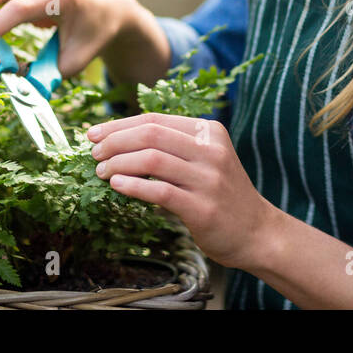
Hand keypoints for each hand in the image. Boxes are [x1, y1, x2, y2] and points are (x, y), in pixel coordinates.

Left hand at [86, 113, 280, 269]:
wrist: (257, 232)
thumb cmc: (222, 195)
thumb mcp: (205, 160)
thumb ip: (173, 148)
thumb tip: (119, 141)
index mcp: (210, 131)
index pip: (155, 120)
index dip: (120, 125)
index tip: (94, 133)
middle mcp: (211, 150)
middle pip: (151, 134)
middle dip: (114, 141)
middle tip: (94, 153)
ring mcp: (208, 179)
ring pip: (152, 159)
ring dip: (119, 163)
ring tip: (102, 171)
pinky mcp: (203, 208)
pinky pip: (160, 191)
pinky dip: (133, 186)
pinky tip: (117, 186)